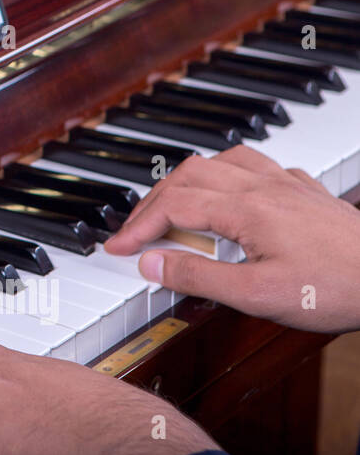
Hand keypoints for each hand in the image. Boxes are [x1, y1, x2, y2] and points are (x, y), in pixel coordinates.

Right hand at [105, 145, 359, 332]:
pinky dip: (230, 174)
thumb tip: (152, 263)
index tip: (118, 246)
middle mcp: (263, 187)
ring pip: (222, 159)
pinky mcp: (308, 193)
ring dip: (189, 179)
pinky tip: (234, 193)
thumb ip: (199, 277)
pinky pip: (259, 166)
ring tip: (175, 204)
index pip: (173, 206)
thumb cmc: (338, 288)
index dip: (138, 225)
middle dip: (154, 200)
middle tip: (136, 229)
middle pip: (189, 174)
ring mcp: (288, 185)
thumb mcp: (258, 295)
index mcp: (246, 208)